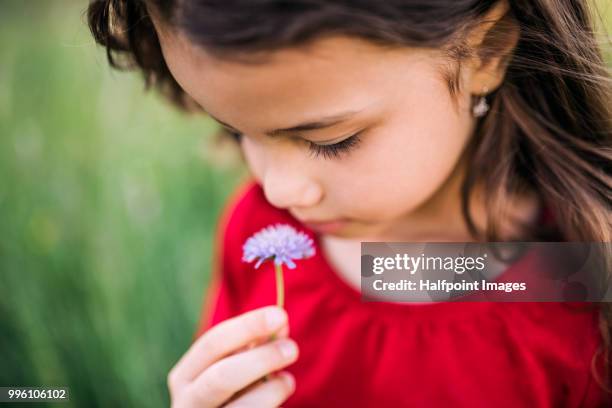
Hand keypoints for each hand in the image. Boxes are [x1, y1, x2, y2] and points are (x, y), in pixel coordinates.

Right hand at [167, 306, 298, 406]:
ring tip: (288, 380)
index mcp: (185, 375)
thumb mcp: (234, 366)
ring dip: (272, 389)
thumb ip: (253, 346)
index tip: (280, 315)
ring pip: (241, 407)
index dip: (247, 326)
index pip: (212, 343)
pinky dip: (272, 403)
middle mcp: (186, 403)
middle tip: (292, 348)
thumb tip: (280, 325)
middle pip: (222, 377)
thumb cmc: (231, 393)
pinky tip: (281, 391)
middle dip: (261, 359)